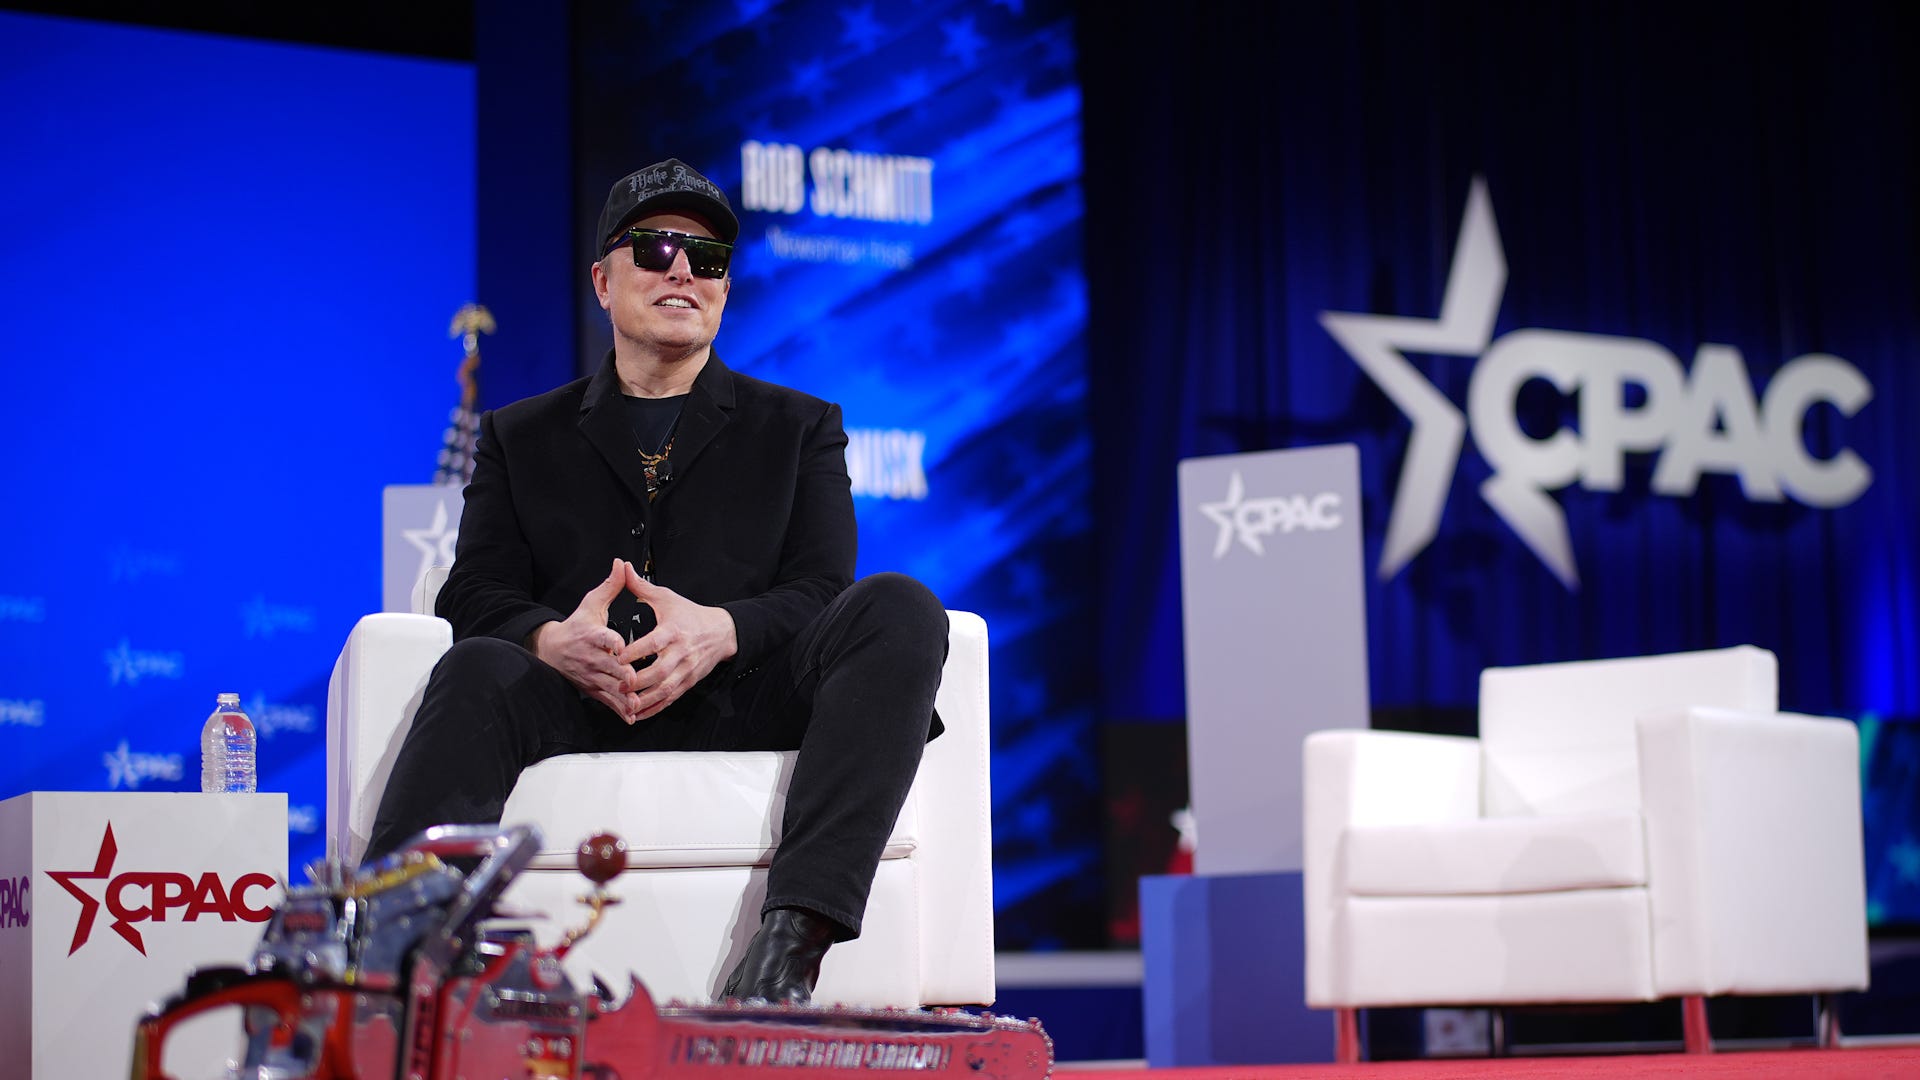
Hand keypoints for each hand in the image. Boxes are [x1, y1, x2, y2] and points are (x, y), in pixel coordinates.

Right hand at [529, 559, 645, 721]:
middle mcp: (592, 658)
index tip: (620, 645)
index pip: (601, 638)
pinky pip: (609, 702)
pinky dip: (620, 710)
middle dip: (622, 672)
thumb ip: (610, 587)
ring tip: (638, 701)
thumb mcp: (592, 604)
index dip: (610, 642)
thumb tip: (622, 564)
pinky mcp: (595, 690)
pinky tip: (633, 716)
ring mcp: (593, 676)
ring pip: (610, 687)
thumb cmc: (577, 626)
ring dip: (624, 695)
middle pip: (608, 666)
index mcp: (592, 635)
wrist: (553, 651)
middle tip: (635, 677)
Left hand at [616, 565, 738, 721]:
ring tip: (627, 703)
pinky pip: (670, 698)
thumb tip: (623, 568)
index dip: (635, 652)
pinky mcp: (688, 682)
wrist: (721, 632)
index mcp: (674, 631)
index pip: (654, 643)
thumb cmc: (690, 614)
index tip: (617, 656)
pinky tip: (639, 712)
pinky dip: (655, 707)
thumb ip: (641, 587)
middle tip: (619, 684)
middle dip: (639, 680)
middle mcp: (681, 653)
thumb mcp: (667, 597)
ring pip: (665, 689)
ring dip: (646, 698)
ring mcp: (686, 670)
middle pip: (660, 671)